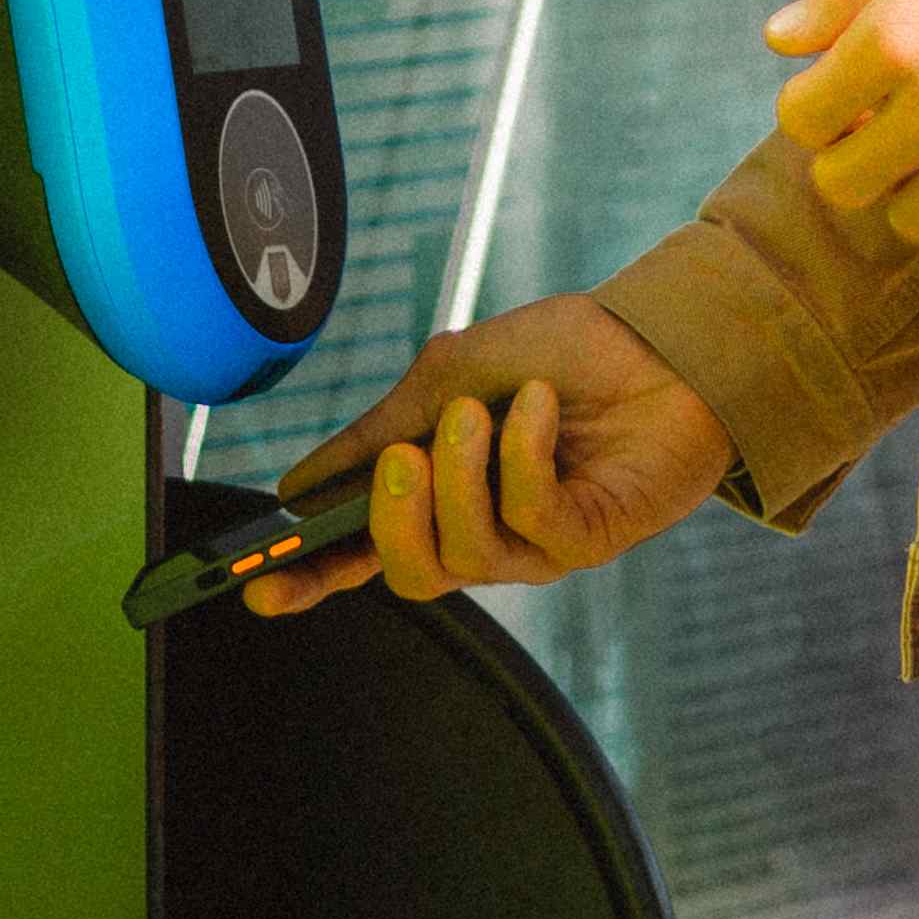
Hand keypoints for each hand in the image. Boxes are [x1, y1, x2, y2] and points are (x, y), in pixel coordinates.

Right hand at [243, 294, 731, 614]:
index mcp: (439, 496)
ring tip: (480, 412)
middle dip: (391, 518)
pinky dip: (522, 455)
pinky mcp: (590, 536)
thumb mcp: (450, 373)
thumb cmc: (564, 353)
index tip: (257, 585)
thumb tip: (299, 488)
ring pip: (463, 551)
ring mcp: (536, 542)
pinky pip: (531, 520)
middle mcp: (482, 532)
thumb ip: (380, 429)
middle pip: (409, 572)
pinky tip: (539, 407)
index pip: (363, 553)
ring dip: (460, 474)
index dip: (309, 579)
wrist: (661, 333)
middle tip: (403, 457)